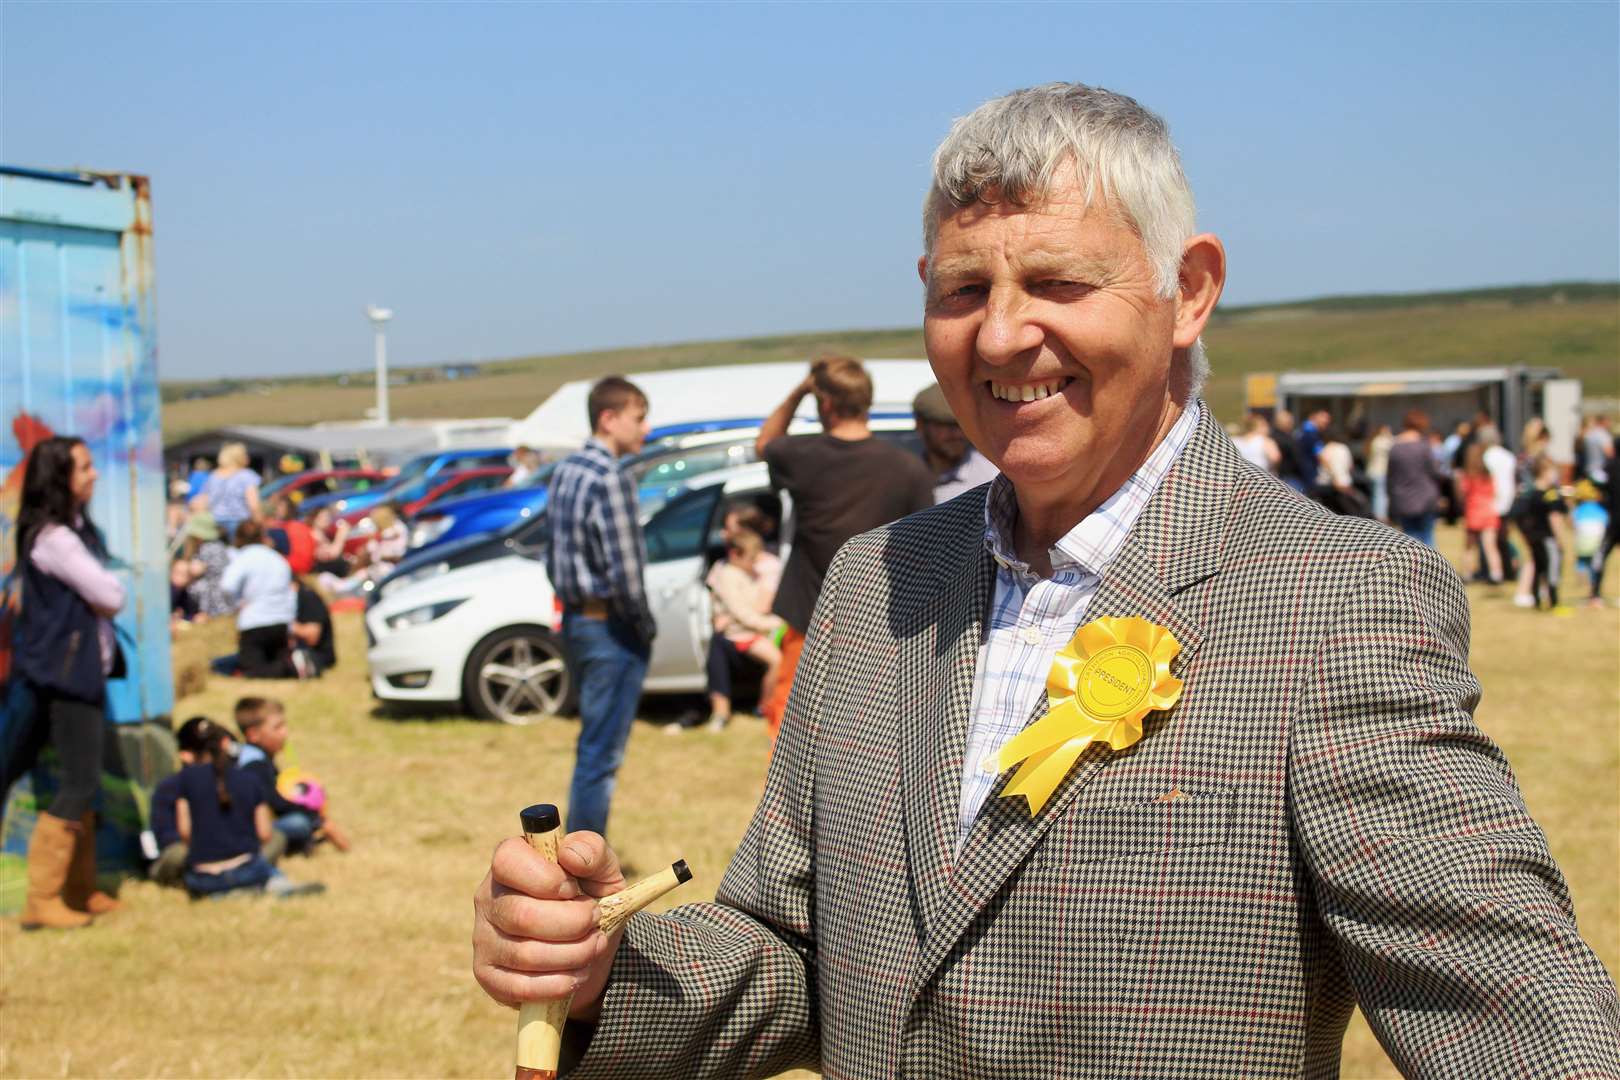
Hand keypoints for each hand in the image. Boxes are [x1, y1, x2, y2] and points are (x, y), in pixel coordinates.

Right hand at [473, 830, 627, 1021]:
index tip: (574, 890)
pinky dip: (558, 984)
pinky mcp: (488, 975)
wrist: (588, 944)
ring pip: (524, 954)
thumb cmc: (590, 896)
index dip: (547, 878)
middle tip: (595, 920)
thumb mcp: (602, 870)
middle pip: (521, 915)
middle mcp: (488, 898)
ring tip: (595, 945)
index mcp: (510, 862)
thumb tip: (571, 855)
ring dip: (573, 954)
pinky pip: (519, 987)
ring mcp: (483, 938)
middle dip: (572, 922)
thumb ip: (592, 851)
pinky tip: (578, 973)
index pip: (508, 860)